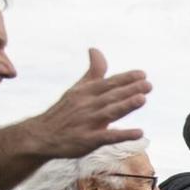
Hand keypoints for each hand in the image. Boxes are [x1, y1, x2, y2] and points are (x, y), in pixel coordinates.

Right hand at [15, 50, 148, 159]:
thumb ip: (92, 72)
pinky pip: (107, 137)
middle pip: (111, 96)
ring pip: (109, 112)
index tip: (142, 74)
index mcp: (85, 92)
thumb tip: (95, 49)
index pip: (108, 83)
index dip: (125, 78)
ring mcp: (86, 123)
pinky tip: (139, 133)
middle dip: (130, 90)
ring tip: (143, 99)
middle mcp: (86, 105)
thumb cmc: (65, 111)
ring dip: (125, 106)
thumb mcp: (78, 89)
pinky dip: (122, 135)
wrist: (41, 135)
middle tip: (148, 84)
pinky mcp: (87, 140)